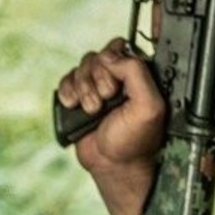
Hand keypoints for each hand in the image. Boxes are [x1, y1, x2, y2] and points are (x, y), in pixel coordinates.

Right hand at [56, 37, 166, 174]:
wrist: (113, 166)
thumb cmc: (135, 141)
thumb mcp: (148, 106)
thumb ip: (136, 72)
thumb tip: (110, 54)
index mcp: (138, 76)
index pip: (120, 49)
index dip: (113, 64)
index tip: (115, 88)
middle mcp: (118, 78)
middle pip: (97, 56)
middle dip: (97, 80)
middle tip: (105, 102)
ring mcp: (97, 87)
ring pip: (81, 67)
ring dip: (83, 89)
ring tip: (92, 111)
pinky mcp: (80, 97)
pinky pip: (66, 79)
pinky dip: (67, 92)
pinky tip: (74, 106)